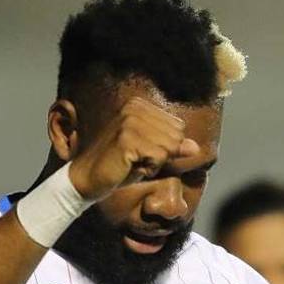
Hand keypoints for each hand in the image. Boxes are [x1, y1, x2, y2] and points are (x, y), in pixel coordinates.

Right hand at [67, 96, 199, 200]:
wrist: (87, 178)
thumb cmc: (120, 167)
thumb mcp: (152, 155)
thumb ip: (173, 148)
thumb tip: (196, 147)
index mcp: (139, 105)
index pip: (178, 128)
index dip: (165, 148)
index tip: (141, 152)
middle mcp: (134, 108)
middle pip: (176, 137)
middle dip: (162, 156)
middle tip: (137, 159)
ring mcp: (129, 121)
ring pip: (169, 147)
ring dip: (155, 163)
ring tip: (133, 163)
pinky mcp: (127, 138)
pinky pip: (159, 157)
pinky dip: (149, 168)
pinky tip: (130, 166)